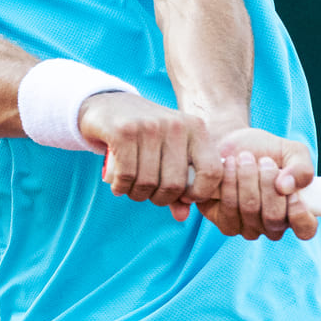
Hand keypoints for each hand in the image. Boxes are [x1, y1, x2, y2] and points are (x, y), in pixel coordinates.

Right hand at [79, 93, 223, 209]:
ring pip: (148, 183)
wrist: (108, 103)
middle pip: (175, 184)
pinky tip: (118, 184)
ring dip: (137, 194)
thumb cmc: (144, 135)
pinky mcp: (124, 131)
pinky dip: (121, 188)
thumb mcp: (168, 153)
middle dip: (159, 199)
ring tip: (132, 187)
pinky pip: (127, 176)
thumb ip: (179, 185)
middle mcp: (176, 125)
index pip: (212, 171)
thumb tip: (182, 216)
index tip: (183, 196)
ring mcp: (149, 126)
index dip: (199, 193)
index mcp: (196, 128)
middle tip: (149, 194)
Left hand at [185, 128, 319, 241]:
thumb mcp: (292, 151)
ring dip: (248, 179)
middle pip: (274, 218)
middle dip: (268, 184)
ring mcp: (250, 228)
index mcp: (296, 211)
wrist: (228, 142)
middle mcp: (274, 225)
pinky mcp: (226, 223)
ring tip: (244, 158)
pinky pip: (229, 210)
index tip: (293, 193)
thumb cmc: (265, 150)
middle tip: (264, 160)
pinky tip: (229, 167)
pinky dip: (230, 184)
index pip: (306, 229)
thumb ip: (302, 169)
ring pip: (250, 211)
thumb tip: (287, 187)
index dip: (300, 215)